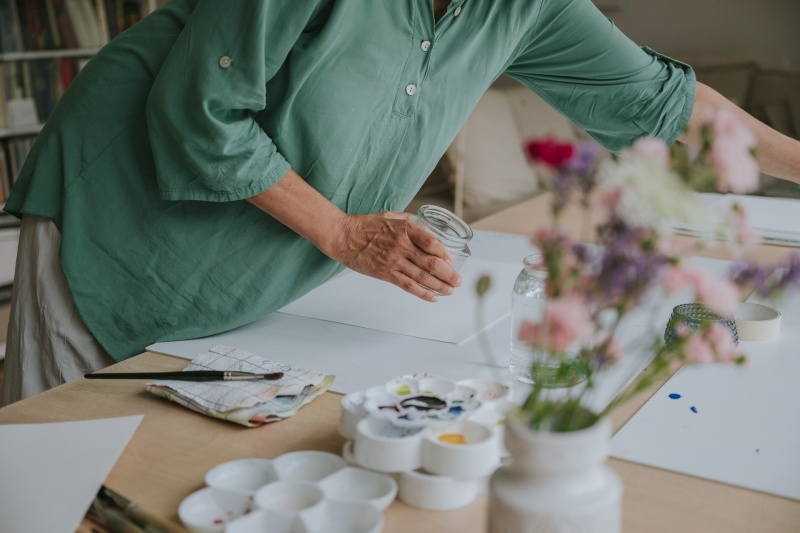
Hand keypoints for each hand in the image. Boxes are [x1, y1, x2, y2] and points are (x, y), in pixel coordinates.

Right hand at [327, 212, 462, 301]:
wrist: (342, 236)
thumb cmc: (364, 225)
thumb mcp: (390, 216)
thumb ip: (408, 222)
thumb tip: (425, 229)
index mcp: (405, 229)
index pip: (432, 243)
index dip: (445, 254)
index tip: (451, 261)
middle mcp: (402, 246)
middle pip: (432, 263)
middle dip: (449, 274)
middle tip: (458, 280)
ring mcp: (394, 261)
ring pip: (423, 277)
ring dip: (440, 286)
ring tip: (451, 291)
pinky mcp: (385, 273)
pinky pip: (408, 286)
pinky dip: (423, 293)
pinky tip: (433, 297)